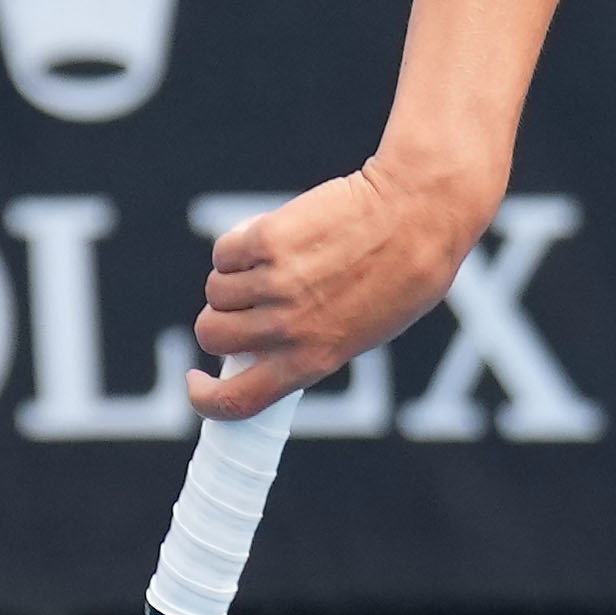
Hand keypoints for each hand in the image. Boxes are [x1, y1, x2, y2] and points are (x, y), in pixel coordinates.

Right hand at [187, 163, 479, 416]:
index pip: (237, 400)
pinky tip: (273, 238)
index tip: (197, 382)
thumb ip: (310, 347)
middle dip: (220, 323)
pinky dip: (239, 246)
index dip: (205, 398)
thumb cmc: (402, 276)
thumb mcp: (363, 334)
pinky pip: (226, 252)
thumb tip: (261, 348)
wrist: (418, 214)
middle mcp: (288, 327)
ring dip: (233, 281)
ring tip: (274, 266)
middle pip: (213, 335)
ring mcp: (275, 282)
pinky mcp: (267, 238)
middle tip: (245, 306)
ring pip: (216, 292)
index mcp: (313, 360)